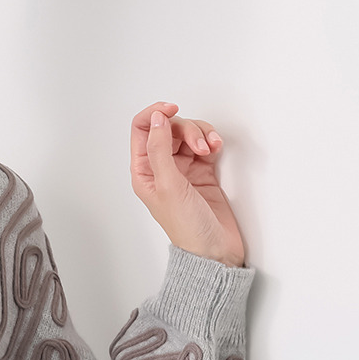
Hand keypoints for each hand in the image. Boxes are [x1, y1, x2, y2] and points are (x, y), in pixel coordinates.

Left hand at [129, 101, 245, 267]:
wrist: (215, 250)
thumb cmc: (187, 228)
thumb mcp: (168, 185)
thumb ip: (160, 149)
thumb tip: (156, 119)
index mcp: (144, 172)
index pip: (141, 129)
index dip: (155, 114)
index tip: (172, 109)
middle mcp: (161, 168)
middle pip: (168, 128)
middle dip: (186, 129)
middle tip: (199, 146)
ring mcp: (183, 169)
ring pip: (188, 134)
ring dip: (201, 134)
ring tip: (210, 149)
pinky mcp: (203, 171)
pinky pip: (205, 144)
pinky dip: (211, 141)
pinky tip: (216, 148)